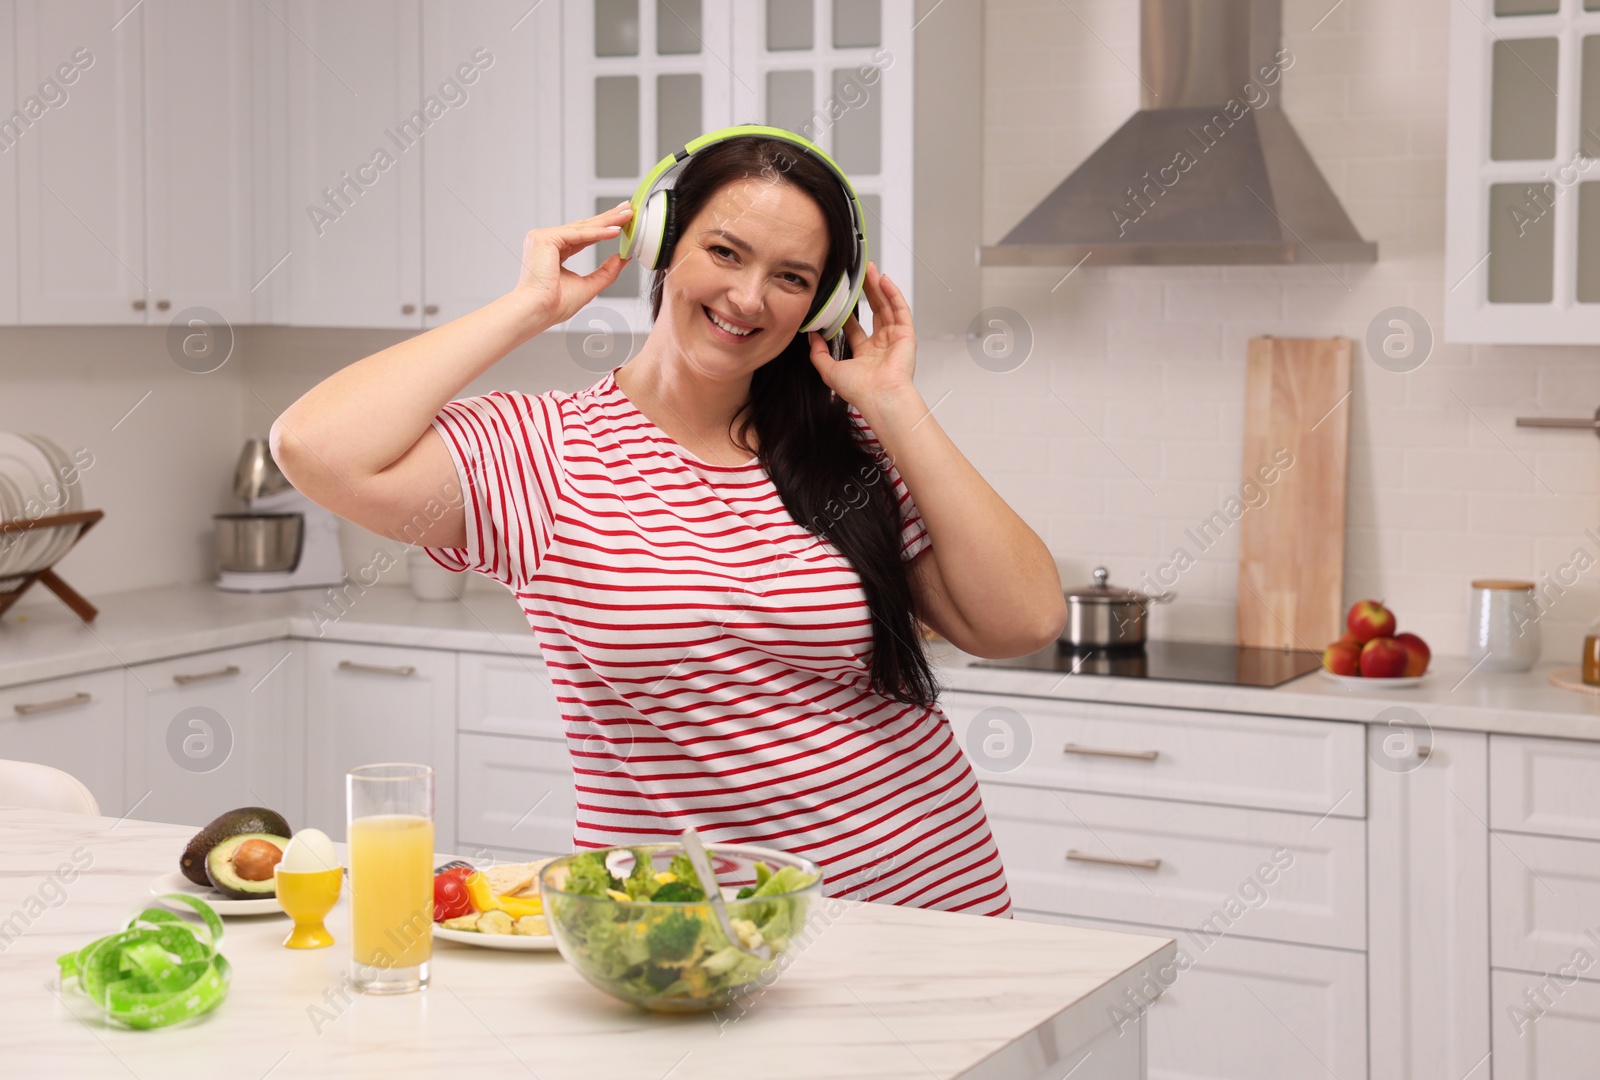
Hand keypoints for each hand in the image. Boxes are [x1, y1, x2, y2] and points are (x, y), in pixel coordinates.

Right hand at [512, 203, 633, 328]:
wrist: (538, 312)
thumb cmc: (554, 305)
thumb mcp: (589, 286)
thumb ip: (606, 272)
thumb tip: (622, 258)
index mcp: (553, 252)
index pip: (583, 236)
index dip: (603, 229)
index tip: (621, 222)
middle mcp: (546, 242)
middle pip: (584, 228)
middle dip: (608, 218)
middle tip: (627, 210)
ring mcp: (543, 238)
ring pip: (582, 228)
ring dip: (606, 221)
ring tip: (626, 216)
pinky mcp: (544, 238)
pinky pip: (577, 234)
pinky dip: (598, 233)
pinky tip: (615, 231)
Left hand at [805, 261, 916, 408]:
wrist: (880, 397)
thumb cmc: (860, 390)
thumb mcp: (830, 371)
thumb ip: (818, 354)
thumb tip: (811, 336)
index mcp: (865, 355)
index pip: (855, 328)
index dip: (848, 311)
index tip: (840, 297)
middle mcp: (882, 346)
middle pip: (874, 312)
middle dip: (866, 293)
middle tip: (858, 275)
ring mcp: (895, 339)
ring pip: (887, 306)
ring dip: (879, 287)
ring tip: (870, 270)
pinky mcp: (906, 335)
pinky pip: (900, 309)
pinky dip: (893, 293)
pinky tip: (883, 280)